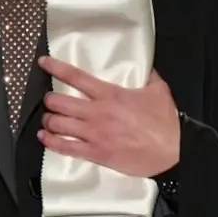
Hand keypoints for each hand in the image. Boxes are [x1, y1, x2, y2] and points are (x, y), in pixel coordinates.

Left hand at [37, 55, 180, 177]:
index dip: (56, 68)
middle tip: (50, 100)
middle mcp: (97, 113)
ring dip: (49, 121)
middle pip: (60, 102)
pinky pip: (66, 148)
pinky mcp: (96, 154)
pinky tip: (45, 138)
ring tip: (48, 119)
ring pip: (58, 125)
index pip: (76, 77)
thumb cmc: (166, 122)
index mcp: (110, 94)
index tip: (43, 62)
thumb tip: (144, 65)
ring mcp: (94, 134)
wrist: (173, 151)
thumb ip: (146, 75)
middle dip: (50, 100)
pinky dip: (51, 142)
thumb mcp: (158, 90)